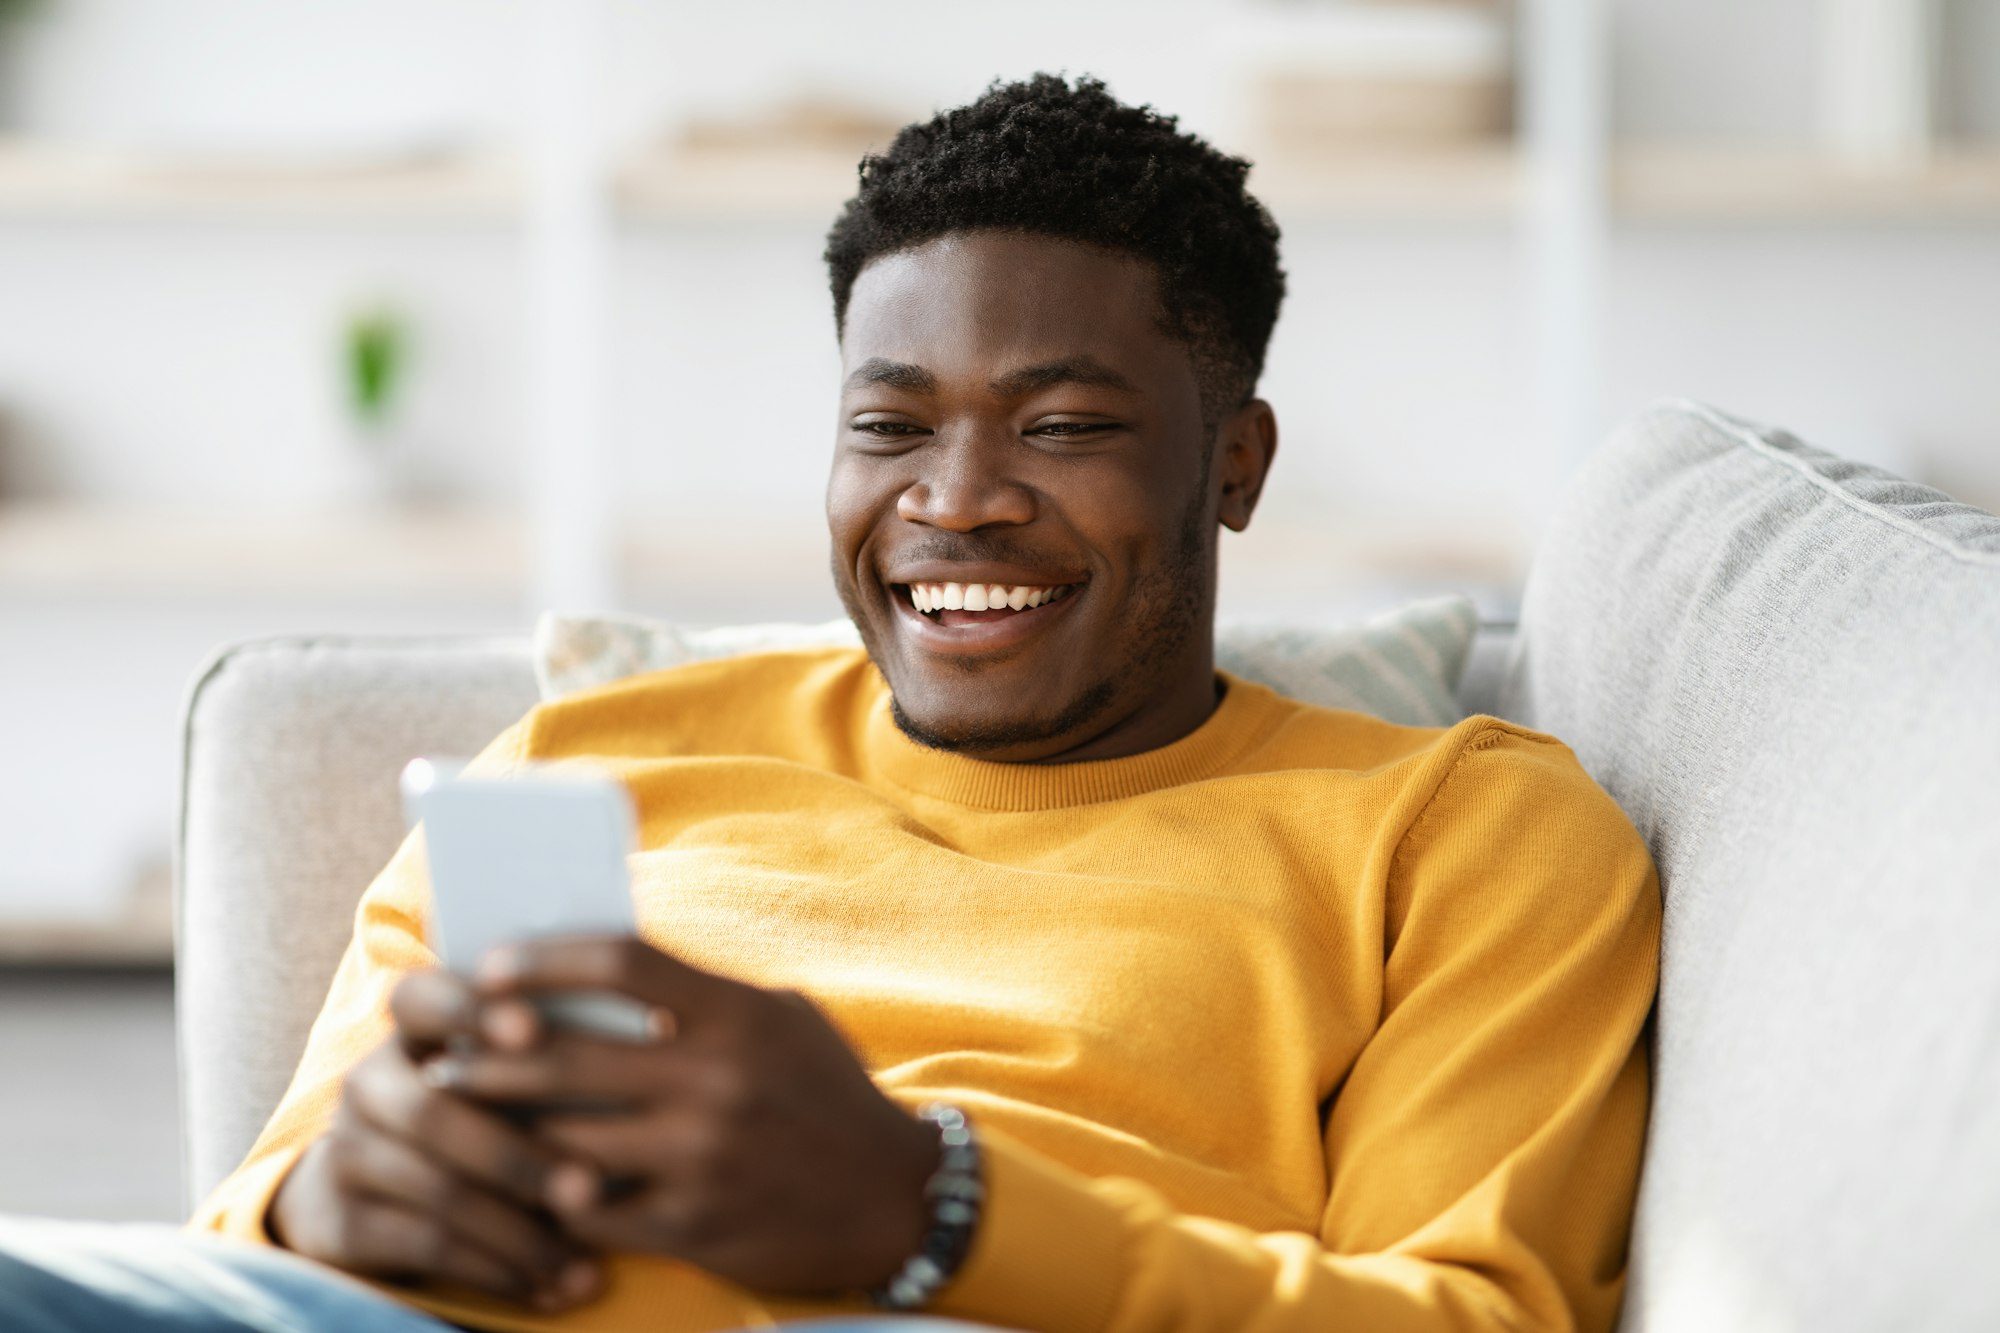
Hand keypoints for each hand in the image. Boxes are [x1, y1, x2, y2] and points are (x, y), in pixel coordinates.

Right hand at [269, 968, 605, 1312]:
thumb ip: (554, 1053)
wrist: (385, 1197)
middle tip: (592, 1189)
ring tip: (585, 1263)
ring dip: (520, 1232)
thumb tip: (653, 1038)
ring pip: (438, 1188)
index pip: (424, 995)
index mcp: (414, 1027)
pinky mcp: (339, 1220)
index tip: (534, 1032)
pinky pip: (425, 1244)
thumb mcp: (511, 1079)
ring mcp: (345, 1149)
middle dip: (518, 1155)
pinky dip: (496, 1270)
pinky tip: (546, 1288)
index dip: (472, 1009)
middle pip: (434, 1110)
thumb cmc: (490, 1115)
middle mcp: (368, 1080)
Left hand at [426, 936, 939, 1295]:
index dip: (543, 959)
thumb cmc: (826, 1094)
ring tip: (467, 1124)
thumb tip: (599, 976)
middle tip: (443, 1056)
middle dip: (486, 1056)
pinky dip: (553, 1201)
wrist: (897, 1198)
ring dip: (506, 1132)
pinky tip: (531, 1188)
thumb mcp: (782, 1020)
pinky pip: (590, 1214)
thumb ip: (701, 999)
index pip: (621, 962)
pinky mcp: (694, 1226)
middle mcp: (717, 1081)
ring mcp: (702, 1158)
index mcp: (736, 1014)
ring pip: (562, 1140)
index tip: (489, 968)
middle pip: (563, 1056)